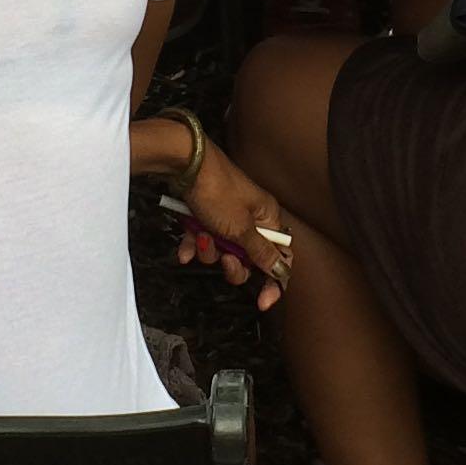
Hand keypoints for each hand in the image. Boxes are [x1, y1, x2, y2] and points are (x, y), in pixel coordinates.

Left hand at [164, 140, 297, 310]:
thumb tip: (281, 270)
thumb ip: (260, 252)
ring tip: (200, 235)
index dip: (274, 281)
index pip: (280, 256)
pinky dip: (193, 243)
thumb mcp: (240, 229)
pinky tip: (185, 246)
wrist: (184, 163)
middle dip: (232, 264)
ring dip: (209, 249)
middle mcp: (250, 217)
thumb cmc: (217, 191)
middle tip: (224, 257)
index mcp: (267, 218)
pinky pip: (203, 239)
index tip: (263, 301)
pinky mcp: (205, 213)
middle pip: (247, 258)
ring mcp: (226, 215)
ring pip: (222, 250)